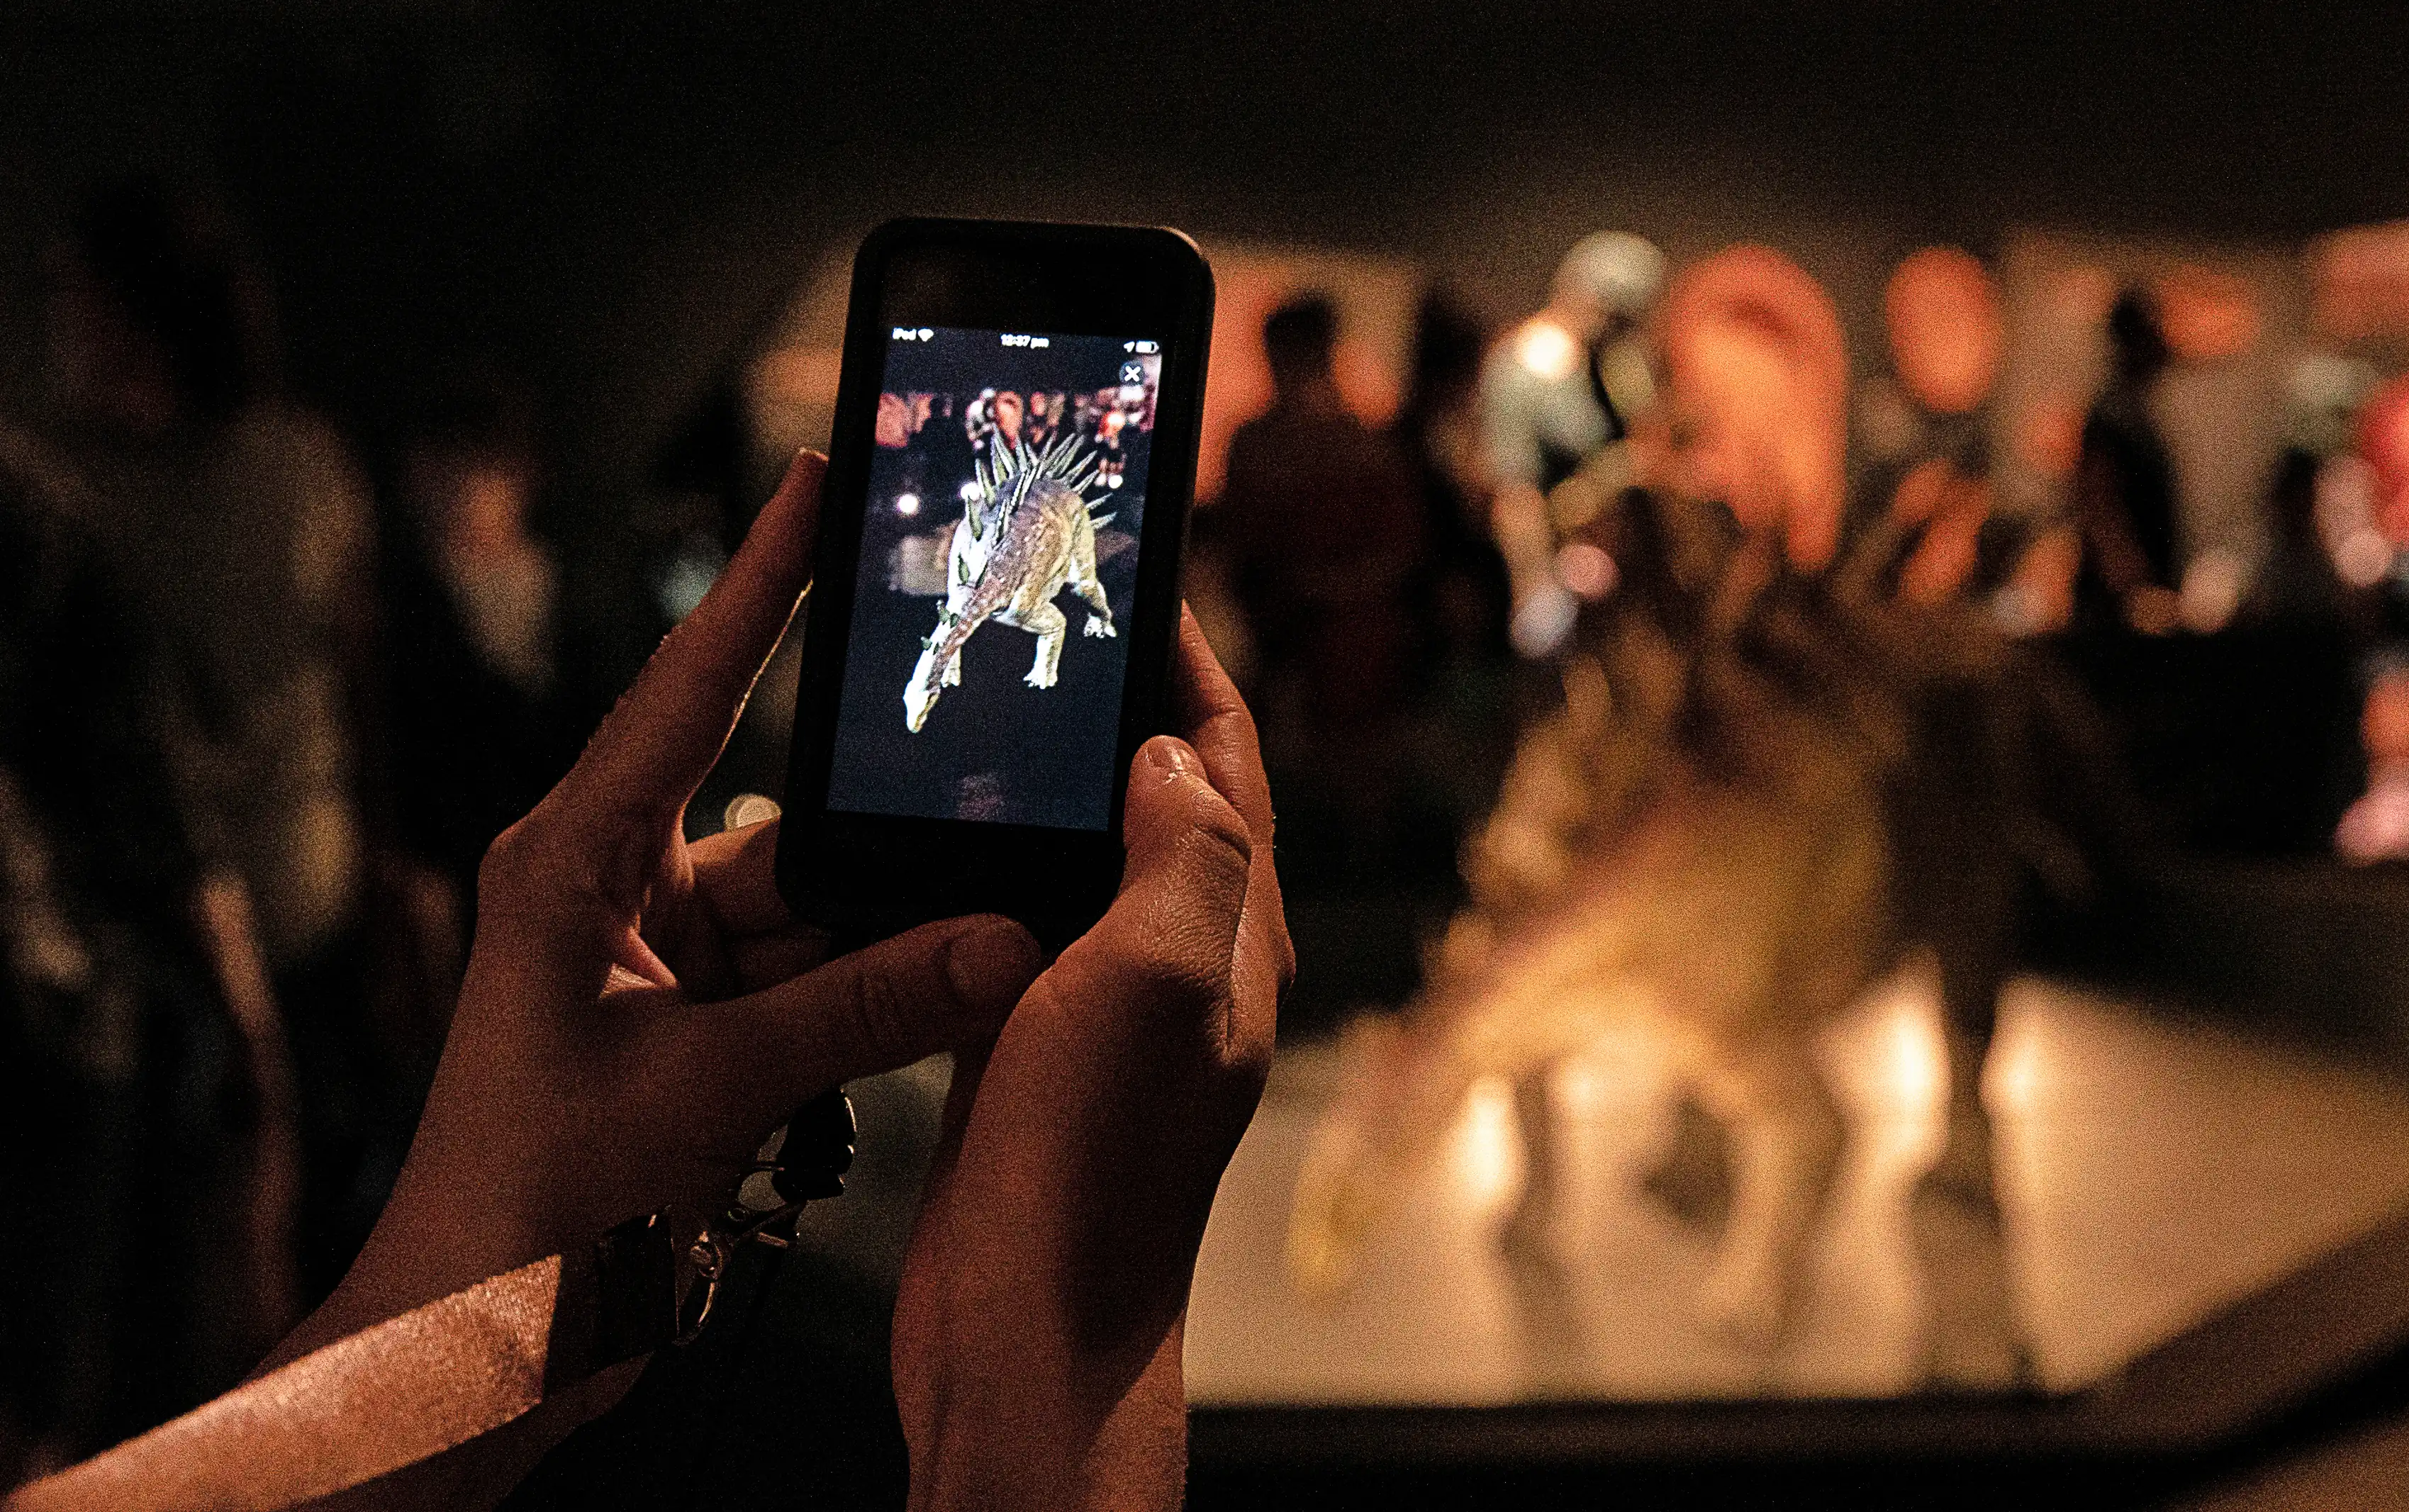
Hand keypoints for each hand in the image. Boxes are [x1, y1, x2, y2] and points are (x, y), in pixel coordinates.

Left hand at [263, 450, 1043, 1492]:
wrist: (480, 1336)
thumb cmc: (535, 1201)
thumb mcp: (710, 1087)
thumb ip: (866, 1007)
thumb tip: (1004, 943)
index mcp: (573, 860)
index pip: (690, 688)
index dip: (760, 579)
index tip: (816, 479)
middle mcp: (615, 890)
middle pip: (787, 822)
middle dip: (886, 836)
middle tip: (990, 789)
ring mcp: (657, 961)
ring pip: (817, 910)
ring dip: (892, 939)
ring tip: (985, 940)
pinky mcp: (696, 1025)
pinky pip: (815, 978)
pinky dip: (878, 993)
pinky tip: (950, 997)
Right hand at [893, 608, 1291, 1511]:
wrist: (1025, 1327)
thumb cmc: (1093, 1174)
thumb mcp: (1154, 982)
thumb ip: (1184, 856)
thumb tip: (1176, 752)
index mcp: (1233, 936)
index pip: (1229, 766)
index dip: (1192, 666)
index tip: (1151, 580)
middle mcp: (1187, 967)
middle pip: (1166, 799)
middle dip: (1121, 706)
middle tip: (1056, 622)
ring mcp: (1113, 1011)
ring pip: (1091, 859)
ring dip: (1055, 784)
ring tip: (992, 710)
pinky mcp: (1041, 1050)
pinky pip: (1027, 926)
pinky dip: (991, 866)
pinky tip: (936, 844)